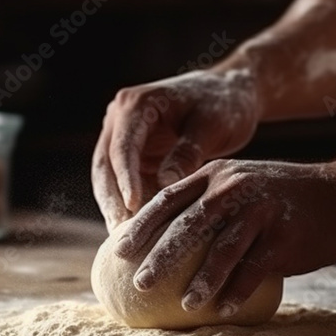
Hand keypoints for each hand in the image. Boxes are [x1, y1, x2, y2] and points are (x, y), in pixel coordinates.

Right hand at [92, 69, 259, 230]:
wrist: (230, 93)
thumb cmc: (224, 104)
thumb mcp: (211, 125)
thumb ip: (188, 153)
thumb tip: (165, 186)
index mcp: (136, 105)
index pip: (123, 148)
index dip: (126, 180)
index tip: (133, 208)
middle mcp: (121, 119)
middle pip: (105, 166)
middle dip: (112, 201)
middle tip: (121, 235)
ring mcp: (123, 138)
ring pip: (110, 180)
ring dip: (118, 209)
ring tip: (128, 242)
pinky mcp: (135, 157)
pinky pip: (128, 185)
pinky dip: (133, 208)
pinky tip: (141, 236)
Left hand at [114, 159, 335, 315]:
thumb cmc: (280, 198)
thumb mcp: (240, 183)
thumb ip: (205, 202)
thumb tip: (162, 239)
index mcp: (215, 176)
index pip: (168, 199)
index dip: (141, 225)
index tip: (118, 251)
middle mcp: (234, 188)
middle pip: (188, 225)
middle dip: (160, 256)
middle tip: (139, 283)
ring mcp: (260, 210)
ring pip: (222, 249)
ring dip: (201, 281)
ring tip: (184, 305)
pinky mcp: (284, 235)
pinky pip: (255, 268)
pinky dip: (238, 291)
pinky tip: (223, 310)